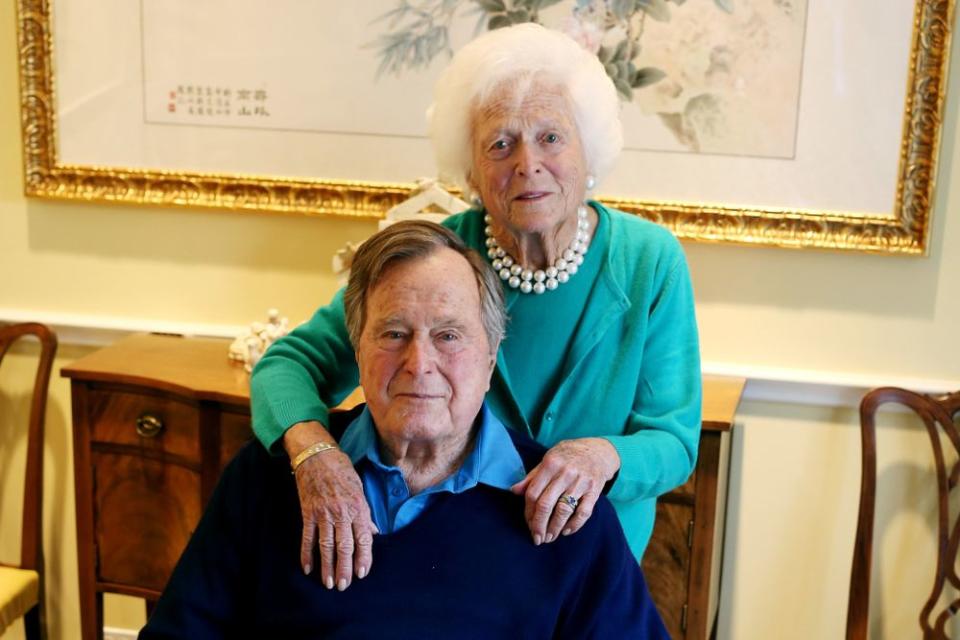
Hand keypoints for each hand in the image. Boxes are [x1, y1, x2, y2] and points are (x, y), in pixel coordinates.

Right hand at [285, 421, 377, 590]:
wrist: (317, 455)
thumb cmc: (342, 470)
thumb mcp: (360, 488)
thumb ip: (366, 513)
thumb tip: (374, 532)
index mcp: (358, 507)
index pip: (363, 538)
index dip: (363, 557)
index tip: (362, 573)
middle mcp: (342, 512)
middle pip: (344, 546)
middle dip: (345, 568)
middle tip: (345, 586)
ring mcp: (323, 514)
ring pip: (326, 546)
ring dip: (327, 566)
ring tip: (329, 583)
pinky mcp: (308, 513)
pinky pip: (307, 537)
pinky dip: (306, 554)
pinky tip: (307, 568)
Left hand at [510, 437, 619, 544]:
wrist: (597, 451)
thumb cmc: (567, 456)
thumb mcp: (548, 459)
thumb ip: (532, 477)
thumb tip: (514, 491)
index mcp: (550, 464)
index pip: (533, 493)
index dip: (528, 512)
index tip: (528, 524)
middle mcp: (565, 473)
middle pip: (546, 504)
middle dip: (539, 525)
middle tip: (537, 538)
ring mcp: (580, 482)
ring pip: (563, 510)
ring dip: (554, 528)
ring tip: (549, 537)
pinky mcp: (594, 490)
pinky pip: (583, 512)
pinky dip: (574, 525)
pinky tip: (566, 531)